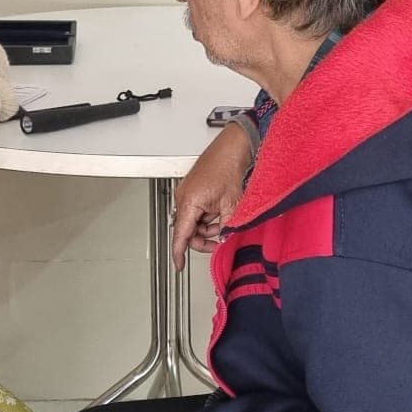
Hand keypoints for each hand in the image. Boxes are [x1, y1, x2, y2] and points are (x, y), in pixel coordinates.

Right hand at [171, 120, 251, 270]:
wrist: (233, 146)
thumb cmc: (228, 165)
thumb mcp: (231, 203)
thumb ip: (226, 226)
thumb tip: (224, 239)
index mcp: (189, 201)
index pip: (181, 235)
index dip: (178, 253)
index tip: (178, 265)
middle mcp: (184, 197)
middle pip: (187, 229)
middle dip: (202, 239)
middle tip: (218, 243)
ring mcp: (188, 192)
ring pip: (193, 220)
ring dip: (207, 227)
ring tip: (223, 224)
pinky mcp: (194, 189)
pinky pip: (197, 210)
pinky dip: (208, 216)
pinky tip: (220, 214)